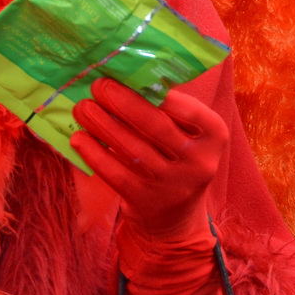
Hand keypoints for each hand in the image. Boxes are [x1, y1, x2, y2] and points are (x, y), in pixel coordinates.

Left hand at [70, 79, 227, 241]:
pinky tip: (79, 138)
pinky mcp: (147, 202)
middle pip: (156, 127)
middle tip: (98, 86)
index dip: (159, 92)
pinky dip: (94, 154)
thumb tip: (128, 77)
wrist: (175, 218)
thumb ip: (169, 111)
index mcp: (214, 137)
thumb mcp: (188, 136)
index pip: (189, 109)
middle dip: (122, 103)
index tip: (128, 75)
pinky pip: (116, 174)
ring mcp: (173, 186)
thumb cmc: (176, 159)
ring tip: (83, 107)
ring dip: (102, 124)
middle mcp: (200, 163)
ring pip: (132, 149)